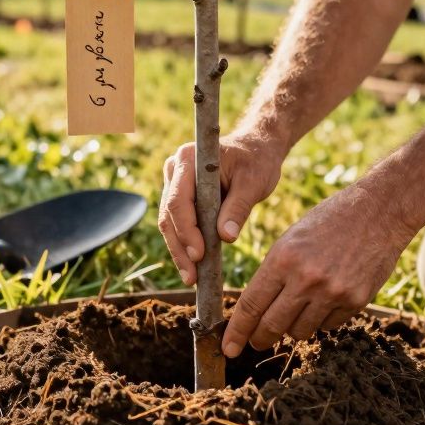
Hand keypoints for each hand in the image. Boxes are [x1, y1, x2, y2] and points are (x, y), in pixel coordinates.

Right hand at [158, 134, 282, 284]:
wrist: (256, 148)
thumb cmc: (256, 161)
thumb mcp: (254, 182)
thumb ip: (238, 208)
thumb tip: (226, 237)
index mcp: (188, 159)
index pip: (179, 200)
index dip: (186, 230)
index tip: (199, 255)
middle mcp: (174, 169)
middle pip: (168, 215)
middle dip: (180, 247)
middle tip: (192, 275)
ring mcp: (173, 182)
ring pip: (168, 222)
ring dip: (179, 251)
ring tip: (191, 277)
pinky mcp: (179, 195)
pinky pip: (176, 223)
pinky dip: (184, 244)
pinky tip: (193, 266)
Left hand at [221, 184, 411, 356]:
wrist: (379, 211)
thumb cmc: (329, 221)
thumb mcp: (291, 239)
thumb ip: (274, 273)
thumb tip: (256, 310)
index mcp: (283, 258)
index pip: (252, 304)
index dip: (237, 331)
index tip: (229, 348)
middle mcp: (306, 278)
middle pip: (272, 325)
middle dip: (260, 338)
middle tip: (255, 343)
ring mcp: (332, 292)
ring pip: (300, 331)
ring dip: (293, 328)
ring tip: (298, 309)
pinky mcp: (355, 301)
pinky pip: (328, 326)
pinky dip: (321, 320)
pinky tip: (326, 299)